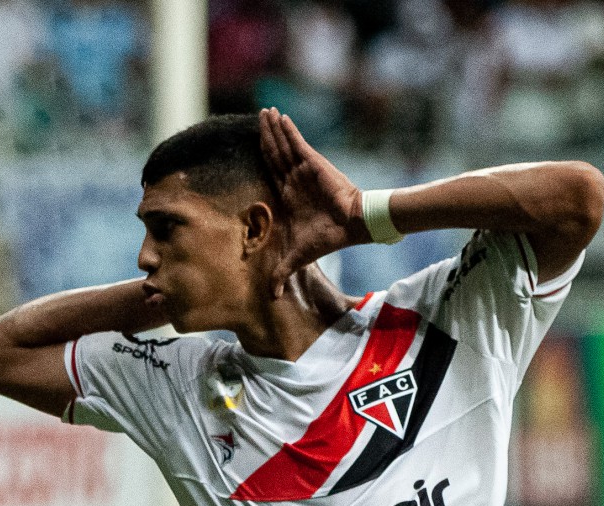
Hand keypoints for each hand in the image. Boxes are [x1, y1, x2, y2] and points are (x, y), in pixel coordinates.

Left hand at [259, 107, 363, 297]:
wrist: (351, 225)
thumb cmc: (328, 238)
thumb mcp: (297, 256)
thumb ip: (281, 271)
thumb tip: (272, 297)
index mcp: (289, 196)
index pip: (271, 171)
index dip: (262, 157)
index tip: (252, 143)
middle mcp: (294, 179)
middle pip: (274, 153)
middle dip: (265, 136)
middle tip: (257, 117)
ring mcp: (303, 169)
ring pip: (283, 145)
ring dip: (273, 129)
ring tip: (264, 111)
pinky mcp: (312, 162)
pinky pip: (297, 142)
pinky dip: (287, 130)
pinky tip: (279, 117)